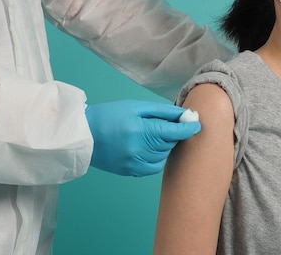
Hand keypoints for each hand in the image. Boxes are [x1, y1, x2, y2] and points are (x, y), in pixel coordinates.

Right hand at [85, 100, 199, 176]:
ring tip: (155, 136)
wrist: (83, 135)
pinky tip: (150, 148)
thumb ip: (162, 112)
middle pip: (170, 144)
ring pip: (163, 156)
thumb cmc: (109, 115)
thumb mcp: (136, 107)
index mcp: (140, 130)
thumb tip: (184, 115)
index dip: (188, 128)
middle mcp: (138, 149)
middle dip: (174, 134)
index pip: (174, 132)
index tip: (197, 123)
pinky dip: (157, 158)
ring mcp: (134, 163)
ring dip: (165, 146)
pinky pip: (154, 168)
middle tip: (171, 125)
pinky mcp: (130, 172)